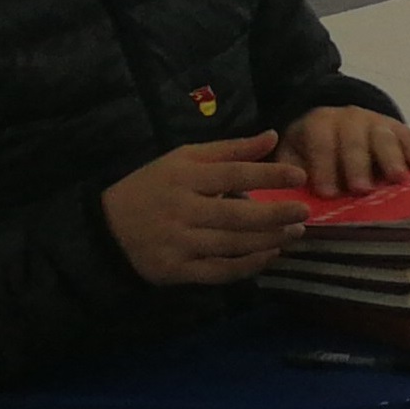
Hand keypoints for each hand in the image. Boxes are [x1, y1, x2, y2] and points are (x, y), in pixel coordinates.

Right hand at [103, 134, 308, 285]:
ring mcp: (179, 243)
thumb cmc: (154, 187)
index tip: (299, 176)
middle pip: (236, 215)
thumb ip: (230, 150)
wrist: (106, 228)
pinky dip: (248, 266)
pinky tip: (269, 256)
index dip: (268, 175)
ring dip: (268, 241)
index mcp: (183, 177)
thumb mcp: (184, 159)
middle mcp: (182, 210)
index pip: (232, 174)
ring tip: (294, 233)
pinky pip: (219, 271)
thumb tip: (272, 136)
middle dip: (274, 214)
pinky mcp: (177, 270)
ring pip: (232, 245)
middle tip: (303, 211)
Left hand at [275, 106, 409, 197]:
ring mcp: (376, 121)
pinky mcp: (397, 127)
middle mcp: (348, 117)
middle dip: (357, 165)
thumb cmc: (312, 149)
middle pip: (354, 140)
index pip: (321, 143)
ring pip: (383, 136)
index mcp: (318, 123)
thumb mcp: (292, 154)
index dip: (324, 167)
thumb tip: (287, 193)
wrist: (335, 122)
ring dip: (390, 158)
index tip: (328, 193)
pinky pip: (408, 135)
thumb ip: (289, 171)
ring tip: (397, 178)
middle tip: (362, 189)